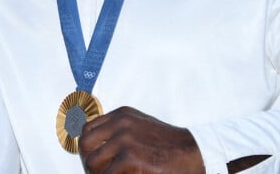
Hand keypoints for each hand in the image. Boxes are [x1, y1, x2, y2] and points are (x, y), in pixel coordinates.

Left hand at [79, 106, 203, 172]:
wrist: (193, 152)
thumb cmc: (166, 144)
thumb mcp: (139, 127)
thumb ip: (118, 131)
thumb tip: (94, 146)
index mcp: (121, 115)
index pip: (87, 130)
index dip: (87, 149)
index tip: (94, 163)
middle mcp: (120, 124)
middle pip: (85, 146)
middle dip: (89, 165)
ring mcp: (126, 140)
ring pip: (94, 164)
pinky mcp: (132, 159)